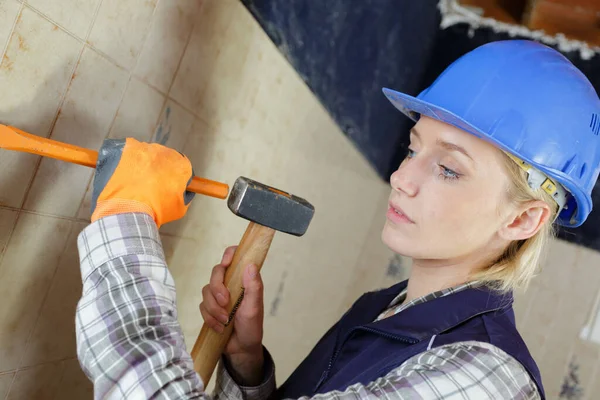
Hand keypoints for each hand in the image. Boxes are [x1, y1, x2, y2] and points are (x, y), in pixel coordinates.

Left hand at [90, 138, 194, 226]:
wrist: (127, 209)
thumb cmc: (154, 210)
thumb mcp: (179, 208)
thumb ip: (184, 194)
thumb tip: (180, 190)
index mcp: (181, 165)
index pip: (182, 167)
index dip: (175, 177)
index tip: (168, 186)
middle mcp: (164, 152)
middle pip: (164, 158)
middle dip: (159, 169)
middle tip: (151, 187)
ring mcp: (144, 148)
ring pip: (146, 154)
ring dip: (143, 164)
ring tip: (134, 182)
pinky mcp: (126, 148)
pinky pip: (128, 151)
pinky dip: (127, 159)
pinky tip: (123, 173)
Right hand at [200, 246, 264, 384]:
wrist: (241, 349)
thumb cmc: (252, 327)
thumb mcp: (255, 308)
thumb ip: (254, 287)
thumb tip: (250, 265)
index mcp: (243, 280)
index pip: (235, 257)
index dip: (229, 255)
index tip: (226, 264)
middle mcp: (230, 284)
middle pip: (216, 273)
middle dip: (217, 288)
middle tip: (225, 303)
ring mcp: (218, 295)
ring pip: (206, 291)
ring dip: (214, 308)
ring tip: (225, 321)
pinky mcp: (210, 308)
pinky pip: (201, 306)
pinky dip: (209, 318)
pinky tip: (219, 328)